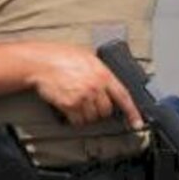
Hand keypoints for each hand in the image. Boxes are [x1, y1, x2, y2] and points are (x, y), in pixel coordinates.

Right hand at [20, 42, 144, 128]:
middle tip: (90, 102)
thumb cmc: (61, 56)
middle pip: (106, 111)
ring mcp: (83, 97)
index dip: (132, 112)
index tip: (137, 123)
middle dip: (100, 110)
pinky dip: (75, 118)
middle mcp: (96, 87)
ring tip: (77, 102)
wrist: (41, 62)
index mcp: (103, 74)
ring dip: (86, 115)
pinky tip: (69, 108)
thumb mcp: (88, 57)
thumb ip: (101, 70)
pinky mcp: (70, 105)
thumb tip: (108, 81)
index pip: (123, 96)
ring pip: (92, 118)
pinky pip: (78, 121)